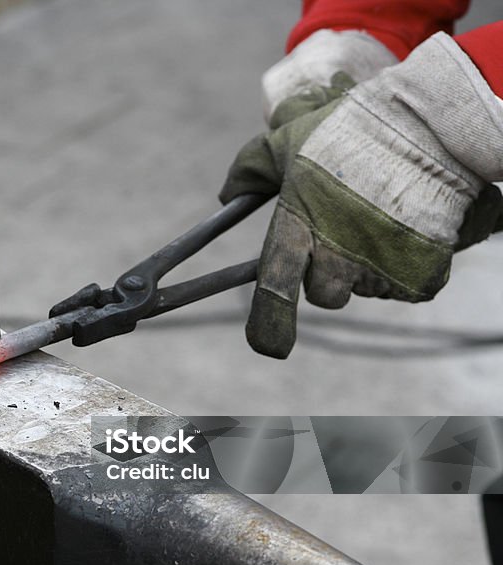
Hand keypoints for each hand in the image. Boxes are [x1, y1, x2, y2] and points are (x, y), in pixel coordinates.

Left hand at [222, 34, 502, 358]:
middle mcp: (336, 256)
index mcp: (299, 227)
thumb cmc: (352, 128)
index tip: (268, 346)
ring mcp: (378, 270)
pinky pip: (406, 286)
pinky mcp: (419, 278)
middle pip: (325, 295)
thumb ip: (252, 168)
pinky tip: (414, 225)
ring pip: (366, 287)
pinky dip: (410, 264)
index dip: (269, 325)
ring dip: (371, 264)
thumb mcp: (291, 139)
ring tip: (384, 215)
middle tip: (348, 233)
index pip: (273, 289)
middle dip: (332, 275)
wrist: (430, 125)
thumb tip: (227, 195)